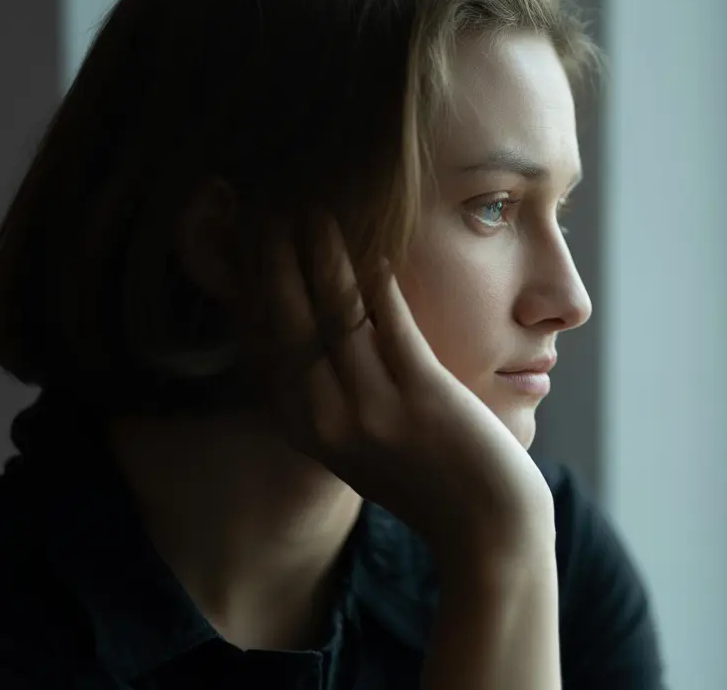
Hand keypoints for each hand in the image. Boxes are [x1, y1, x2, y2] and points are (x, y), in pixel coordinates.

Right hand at [241, 211, 553, 566]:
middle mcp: (323, 421)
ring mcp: (370, 411)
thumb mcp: (357, 441)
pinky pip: (389, 321)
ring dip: (317, 250)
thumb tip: (306, 334)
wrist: (484, 529)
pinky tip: (372, 236)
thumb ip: (325, 394)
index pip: (260, 340)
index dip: (248, 281)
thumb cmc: (426, 477)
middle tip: (264, 197)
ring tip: (306, 200)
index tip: (242, 231)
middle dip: (269, 254)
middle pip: (283, 318)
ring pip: (331, 312)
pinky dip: (375, 275)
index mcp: (302, 428)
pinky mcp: (421, 397)